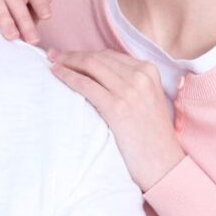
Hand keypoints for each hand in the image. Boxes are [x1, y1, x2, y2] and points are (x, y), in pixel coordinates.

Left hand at [49, 49, 184, 191]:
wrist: (163, 162)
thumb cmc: (150, 134)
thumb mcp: (147, 98)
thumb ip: (129, 82)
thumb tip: (95, 72)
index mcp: (149, 71)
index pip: (109, 55)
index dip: (85, 53)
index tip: (68, 55)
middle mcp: (140, 77)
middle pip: (97, 58)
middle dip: (72, 55)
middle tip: (53, 55)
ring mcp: (129, 91)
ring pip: (90, 66)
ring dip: (67, 62)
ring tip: (52, 63)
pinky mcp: (117, 107)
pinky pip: (85, 84)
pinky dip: (67, 76)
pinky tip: (56, 74)